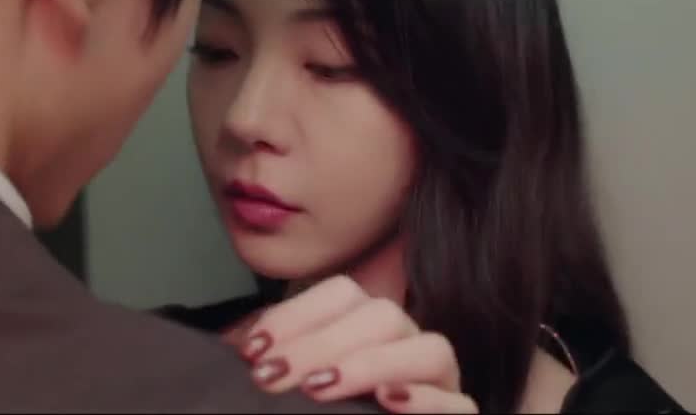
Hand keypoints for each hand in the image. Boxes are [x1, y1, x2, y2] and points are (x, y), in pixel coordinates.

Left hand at [239, 275, 478, 412]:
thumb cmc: (320, 414)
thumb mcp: (287, 386)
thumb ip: (271, 361)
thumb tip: (235, 345)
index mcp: (366, 328)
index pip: (343, 293)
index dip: (297, 315)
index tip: (253, 352)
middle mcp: (407, 345)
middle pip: (382, 315)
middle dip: (320, 344)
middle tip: (271, 378)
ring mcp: (439, 382)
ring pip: (431, 348)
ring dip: (372, 363)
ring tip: (321, 387)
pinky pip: (460, 404)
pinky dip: (426, 401)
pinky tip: (387, 402)